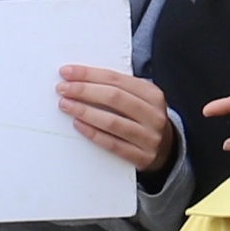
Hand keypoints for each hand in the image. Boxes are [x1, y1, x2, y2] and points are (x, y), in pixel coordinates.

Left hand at [58, 63, 173, 174]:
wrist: (167, 150)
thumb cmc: (143, 118)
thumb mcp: (140, 98)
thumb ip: (118, 88)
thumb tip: (79, 78)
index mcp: (153, 94)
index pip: (116, 79)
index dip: (89, 74)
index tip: (67, 73)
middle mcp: (154, 114)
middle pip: (114, 98)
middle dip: (84, 91)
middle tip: (63, 89)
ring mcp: (149, 137)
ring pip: (112, 122)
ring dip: (85, 112)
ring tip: (66, 105)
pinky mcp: (142, 157)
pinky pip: (113, 144)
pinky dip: (93, 133)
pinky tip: (78, 124)